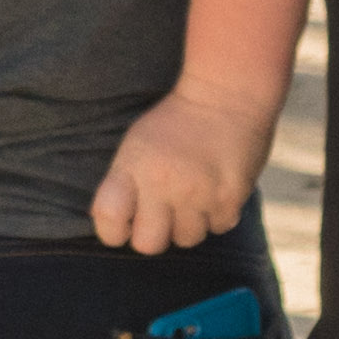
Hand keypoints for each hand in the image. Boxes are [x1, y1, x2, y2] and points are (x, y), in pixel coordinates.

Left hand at [90, 83, 271, 250]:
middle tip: (160, 219)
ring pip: (186, 240)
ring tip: (192, 198)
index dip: (111, 232)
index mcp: (132, 167)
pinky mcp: (229, 198)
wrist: (226, 94)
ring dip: (187, 225)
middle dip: (152, 237)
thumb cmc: (175, 121)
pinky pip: (218, 228)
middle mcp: (162, 184)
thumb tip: (118, 225)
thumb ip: (124, 183)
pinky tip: (214, 192)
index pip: (109, 220)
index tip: (121, 227)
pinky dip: (216, 216)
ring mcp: (197, 193)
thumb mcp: (136, 144)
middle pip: (148, 244)